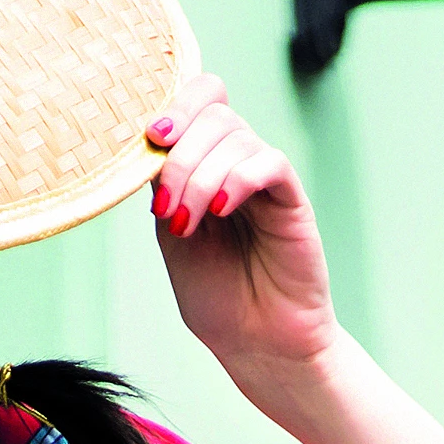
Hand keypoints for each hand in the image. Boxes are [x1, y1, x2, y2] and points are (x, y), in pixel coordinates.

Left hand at [147, 69, 337, 399]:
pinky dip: (238, 179)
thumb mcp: (172, 235)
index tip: (151, 139)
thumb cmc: (217, 298)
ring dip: (200, 178)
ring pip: (235, 137)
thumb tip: (151, 142)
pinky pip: (269, 163)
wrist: (257, 344)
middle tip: (167, 209)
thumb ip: (164, 186)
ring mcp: (266, 180)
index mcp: (208, 165)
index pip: (202, 100)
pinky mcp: (292, 200)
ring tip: (188, 225)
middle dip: (179, 157)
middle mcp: (238, 164)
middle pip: (213, 115)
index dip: (177, 105)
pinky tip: (221, 212)